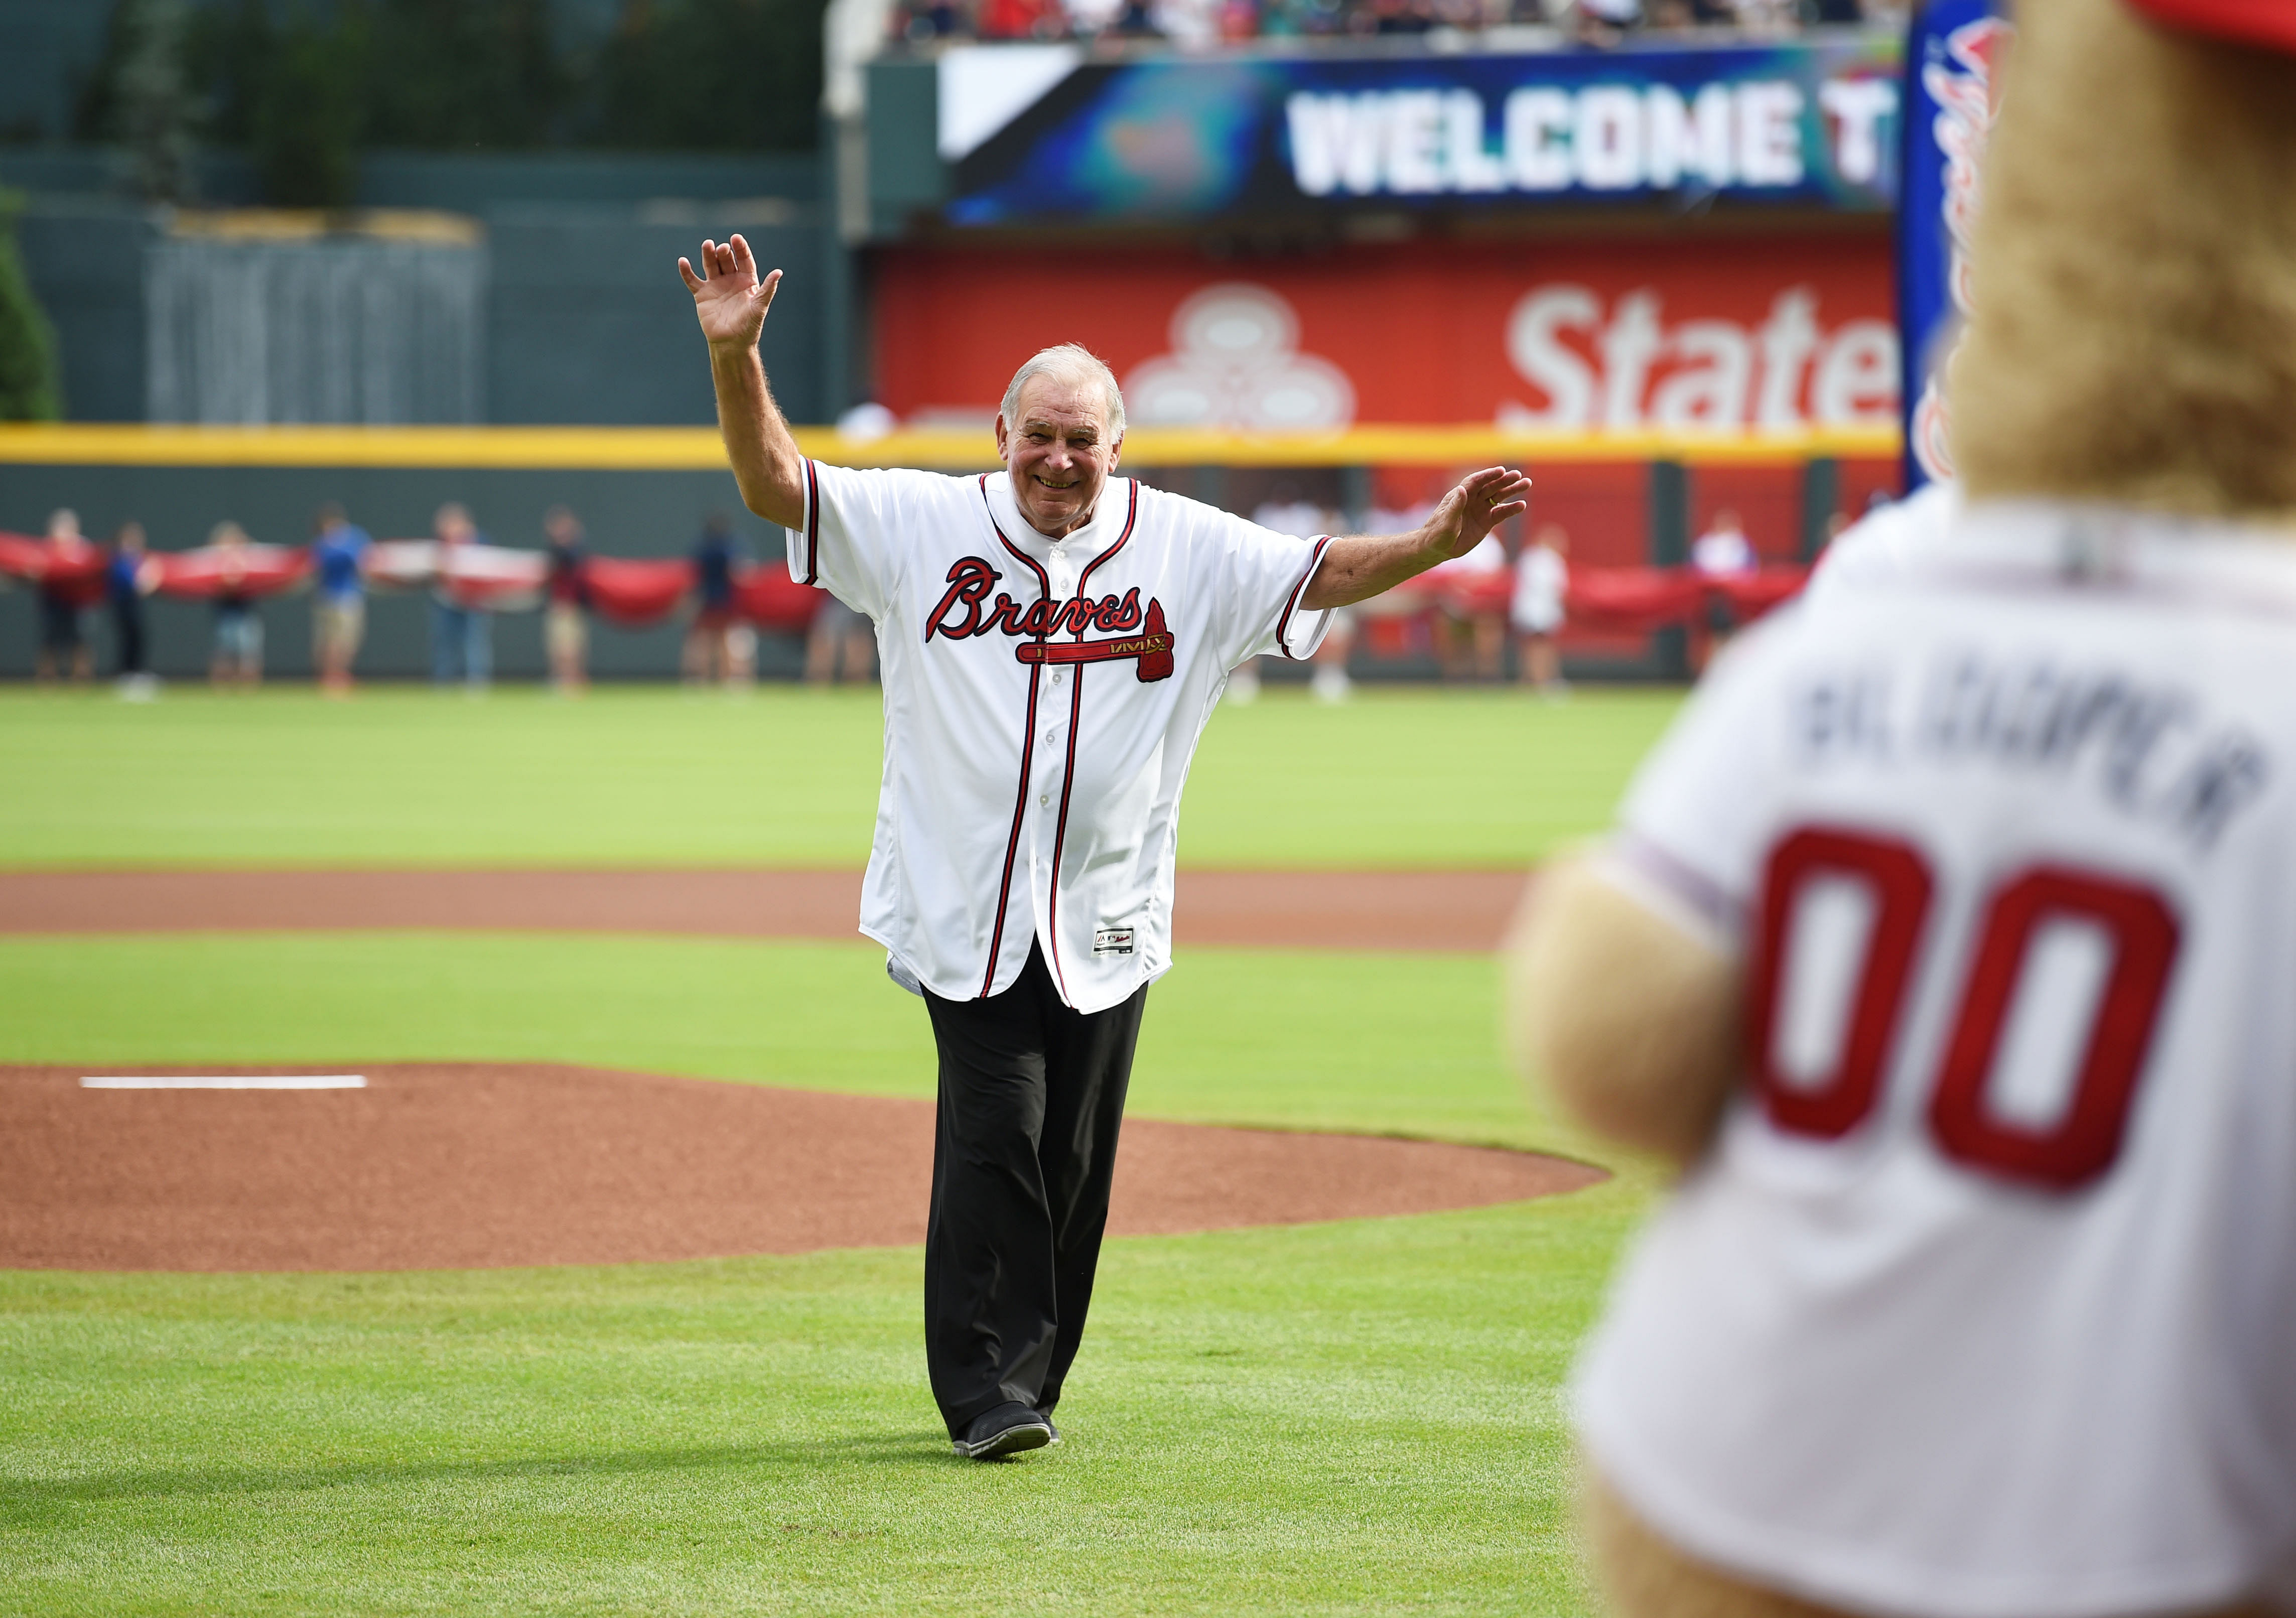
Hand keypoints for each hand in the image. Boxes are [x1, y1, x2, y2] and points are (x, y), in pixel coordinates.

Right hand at [678, 235, 781, 350]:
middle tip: (722, 248)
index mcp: (747, 281)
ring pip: (711, 265)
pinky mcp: (702, 295)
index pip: (744, 260)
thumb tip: (778, 272)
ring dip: (708, 255)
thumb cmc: (749, 327)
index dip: (741, 249)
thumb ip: (768, 290)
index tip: (736, 238)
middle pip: (726, 260)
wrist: (731, 344)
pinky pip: (692, 280)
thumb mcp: (759, 307)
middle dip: (724, 253)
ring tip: (707, 245)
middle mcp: (731, 280)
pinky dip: (686, 271)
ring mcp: (716, 286)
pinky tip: (683, 261)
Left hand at [1421, 466, 1534, 558]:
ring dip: (1512, 490)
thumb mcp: (1445, 521)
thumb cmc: (1437, 533)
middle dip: (1504, 480)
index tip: (1501, 471)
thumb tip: (1462, 489)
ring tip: (1527, 484)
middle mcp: (1472, 499)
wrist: (1438, 548)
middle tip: (1518, 475)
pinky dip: (1512, 509)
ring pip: (1499, 496)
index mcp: (1460, 495)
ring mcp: (1481, 509)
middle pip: (1491, 486)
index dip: (1488, 475)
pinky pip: (1501, 513)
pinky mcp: (1487, 521)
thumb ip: (1454, 506)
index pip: (1476, 481)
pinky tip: (1522, 505)